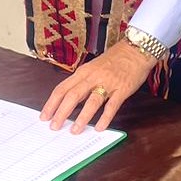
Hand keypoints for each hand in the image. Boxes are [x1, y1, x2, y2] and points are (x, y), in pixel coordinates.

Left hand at [39, 40, 155, 133]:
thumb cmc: (115, 59)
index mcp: (83, 72)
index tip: (44, 116)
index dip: (51, 103)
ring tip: (74, 131)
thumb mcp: (93, 68)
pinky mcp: (122, 89)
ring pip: (91, 102)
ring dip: (82, 118)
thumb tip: (69, 101)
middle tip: (54, 127)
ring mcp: (108, 83)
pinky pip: (111, 106)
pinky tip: (100, 127)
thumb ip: (82, 82)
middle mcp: (93, 77)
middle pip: (72, 95)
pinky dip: (105, 118)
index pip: (62, 88)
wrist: (136, 50)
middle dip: (61, 112)